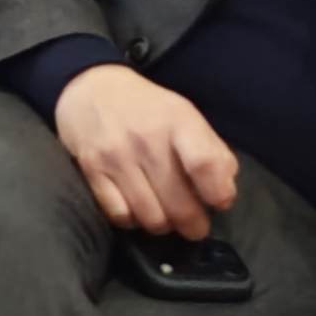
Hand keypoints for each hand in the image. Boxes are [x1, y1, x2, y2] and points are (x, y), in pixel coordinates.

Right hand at [53, 63, 238, 237]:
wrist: (91, 89)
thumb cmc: (146, 107)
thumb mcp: (184, 114)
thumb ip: (211, 150)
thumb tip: (225, 192)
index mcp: (177, 120)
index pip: (206, 164)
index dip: (219, 193)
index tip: (220, 202)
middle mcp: (146, 139)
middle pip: (179, 204)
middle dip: (194, 225)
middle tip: (196, 226)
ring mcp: (116, 156)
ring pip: (151, 217)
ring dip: (165, 226)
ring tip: (168, 219)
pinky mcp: (92, 170)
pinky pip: (120, 216)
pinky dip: (133, 221)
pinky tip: (138, 210)